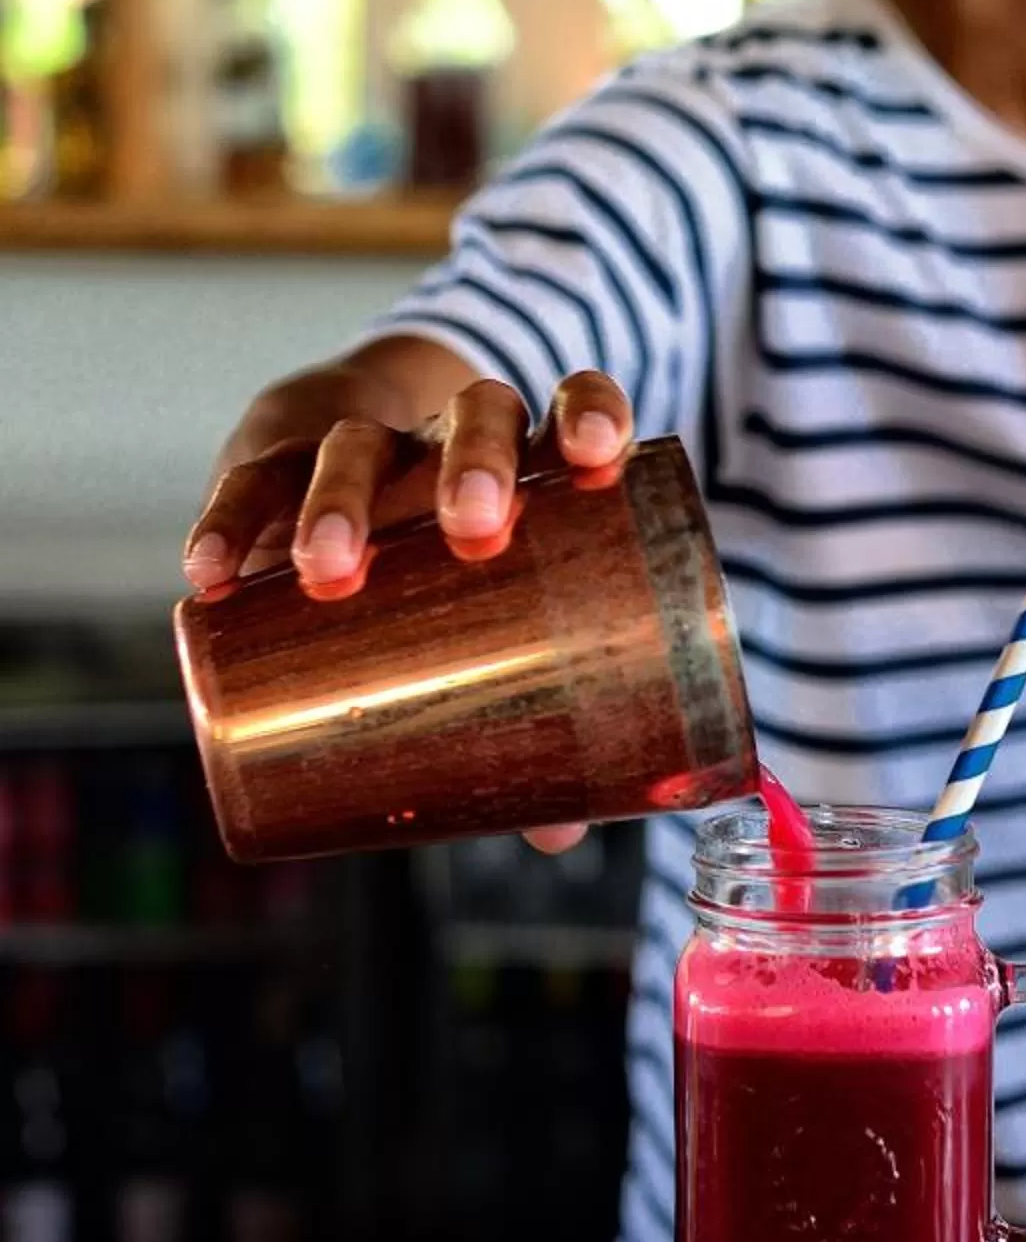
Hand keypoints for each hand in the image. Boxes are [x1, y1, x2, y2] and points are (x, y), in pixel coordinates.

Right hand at [183, 358, 634, 853]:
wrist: (330, 458)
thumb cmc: (442, 568)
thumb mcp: (486, 624)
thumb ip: (531, 721)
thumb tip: (559, 836)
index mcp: (526, 461)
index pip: (572, 406)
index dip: (590, 415)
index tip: (596, 452)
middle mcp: (448, 438)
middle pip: (474, 415)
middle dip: (475, 462)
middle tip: (473, 523)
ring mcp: (362, 445)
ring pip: (355, 442)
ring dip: (341, 496)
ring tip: (326, 565)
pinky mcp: (274, 463)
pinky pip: (247, 479)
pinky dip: (228, 522)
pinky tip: (212, 575)